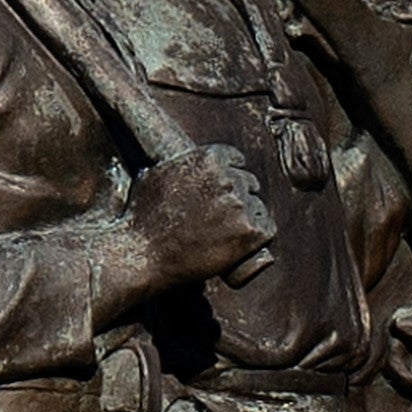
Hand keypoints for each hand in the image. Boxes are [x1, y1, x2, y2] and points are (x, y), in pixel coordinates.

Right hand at [125, 149, 272, 290]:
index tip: (221, 193)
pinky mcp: (248, 232)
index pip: (236, 160)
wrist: (144, 253)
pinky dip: (257, 238)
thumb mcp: (156, 174)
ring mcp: (239, 205)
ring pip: (258, 206)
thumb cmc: (143, 216)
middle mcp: (228, 178)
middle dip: (238, 197)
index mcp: (208, 158)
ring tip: (225, 234)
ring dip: (247, 218)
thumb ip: (180, 164)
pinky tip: (240, 245)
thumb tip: (183, 160)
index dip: (228, 177)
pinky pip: (267, 229)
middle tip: (221, 218)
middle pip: (249, 183)